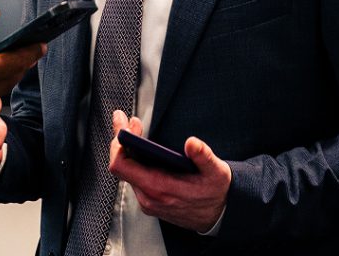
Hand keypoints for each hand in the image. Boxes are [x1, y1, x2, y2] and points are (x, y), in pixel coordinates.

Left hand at [109, 111, 231, 232]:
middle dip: (122, 139)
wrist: (220, 217)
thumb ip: (204, 157)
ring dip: (127, 147)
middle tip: (131, 121)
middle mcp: (148, 197)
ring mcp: (148, 200)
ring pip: (126, 170)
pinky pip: (133, 176)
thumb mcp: (217, 172)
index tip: (125, 124)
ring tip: (135, 127)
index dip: (118, 142)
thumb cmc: (216, 193)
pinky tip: (140, 145)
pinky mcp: (150, 200)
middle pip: (120, 165)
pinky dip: (133, 158)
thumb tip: (192, 144)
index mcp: (159, 188)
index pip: (121, 165)